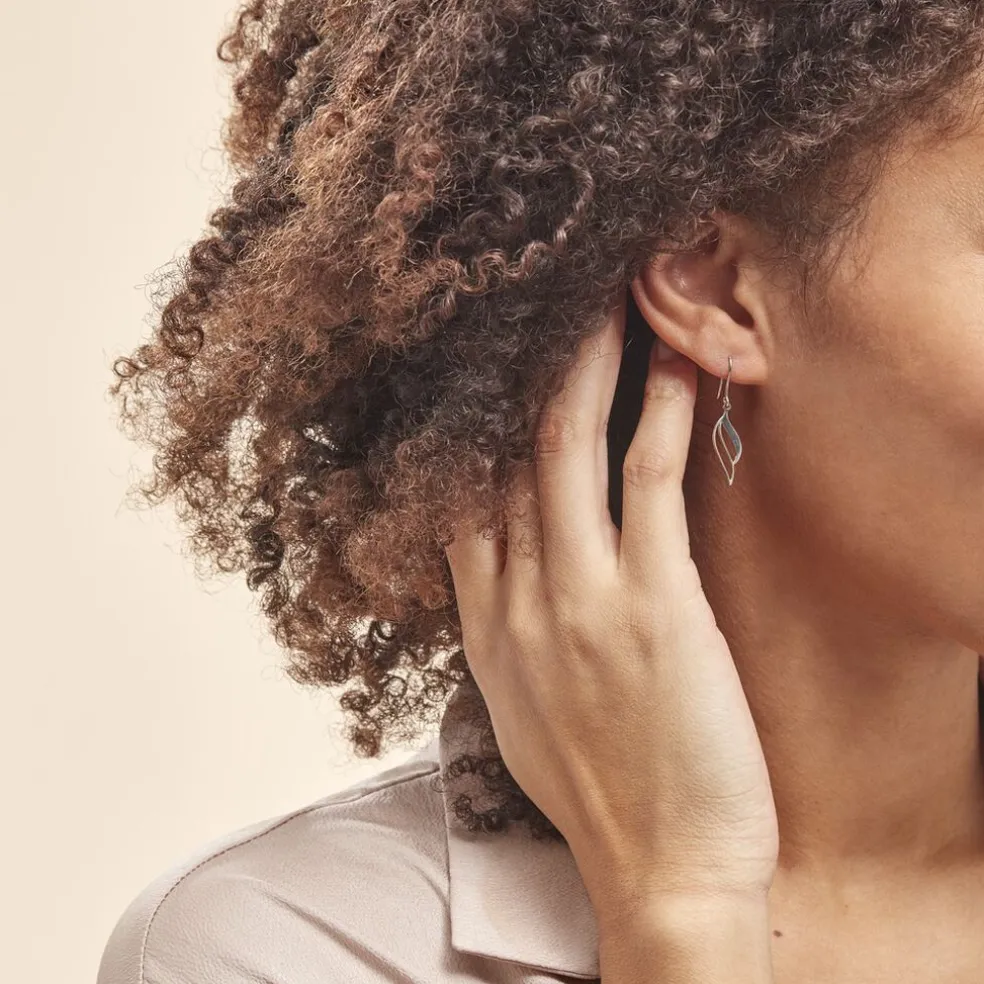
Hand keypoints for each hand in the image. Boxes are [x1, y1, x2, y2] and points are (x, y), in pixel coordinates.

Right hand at [443, 294, 778, 923]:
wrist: (658, 869)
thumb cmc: (601, 790)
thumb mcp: (523, 709)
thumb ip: (504, 629)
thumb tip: (504, 566)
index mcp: (486, 628)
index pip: (464, 500)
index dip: (476, 425)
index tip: (495, 372)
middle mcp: (518, 601)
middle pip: (506, 457)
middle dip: (526, 372)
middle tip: (546, 304)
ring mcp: (580, 599)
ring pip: (564, 450)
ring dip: (585, 366)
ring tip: (608, 301)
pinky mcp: (653, 605)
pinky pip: (645, 484)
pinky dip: (658, 414)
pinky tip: (674, 363)